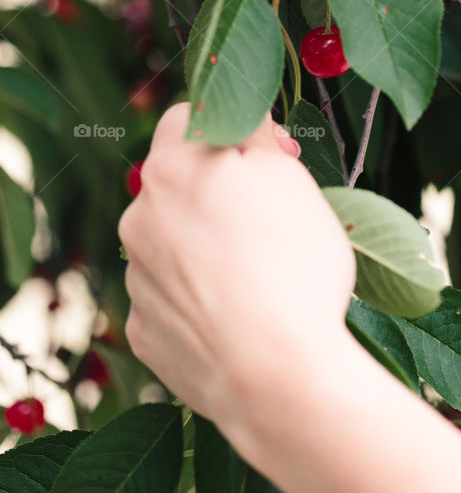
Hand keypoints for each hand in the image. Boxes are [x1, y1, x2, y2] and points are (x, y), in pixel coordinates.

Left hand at [118, 106, 355, 429]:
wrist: (274, 374)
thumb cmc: (292, 263)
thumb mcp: (289, 175)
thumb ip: (254, 135)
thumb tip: (240, 123)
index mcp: (170, 170)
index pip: (187, 117)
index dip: (237, 128)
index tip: (280, 154)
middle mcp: (138, 219)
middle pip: (181, 184)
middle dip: (222, 191)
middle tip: (277, 215)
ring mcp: (137, 280)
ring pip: (176, 242)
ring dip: (210, 244)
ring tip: (263, 274)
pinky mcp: (144, 333)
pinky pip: (175, 297)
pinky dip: (202, 296)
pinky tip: (241, 313)